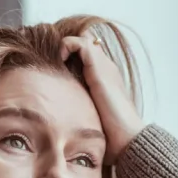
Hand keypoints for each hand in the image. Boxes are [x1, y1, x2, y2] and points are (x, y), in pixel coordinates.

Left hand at [60, 32, 144, 163]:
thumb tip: (59, 126)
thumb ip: (79, 113)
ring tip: (54, 62)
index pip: (88, 57)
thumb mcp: (90, 120)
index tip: (55, 69)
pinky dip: (67, 46)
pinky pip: (80, 43)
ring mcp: (104, 66)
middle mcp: (106, 69)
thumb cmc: (111, 136)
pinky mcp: (99, 67)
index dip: (71, 56)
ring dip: (65, 46)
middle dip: (66, 49)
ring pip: (82, 40)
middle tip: (50, 62)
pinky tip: (60, 61)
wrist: (126, 138)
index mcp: (105, 80)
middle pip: (85, 45)